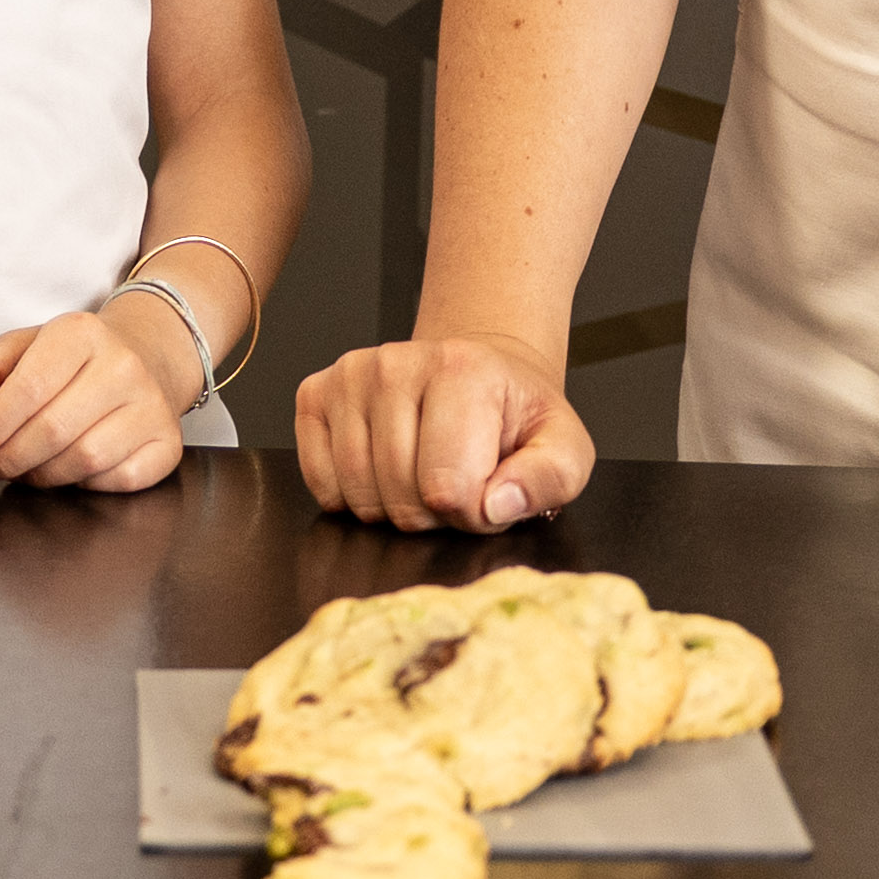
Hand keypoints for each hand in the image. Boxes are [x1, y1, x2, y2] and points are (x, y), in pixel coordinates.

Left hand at [0, 299, 194, 492]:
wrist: (146, 355)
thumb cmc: (74, 358)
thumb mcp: (24, 347)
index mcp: (81, 333)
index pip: (28, 388)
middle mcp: (123, 366)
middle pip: (53, 430)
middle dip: (8, 458)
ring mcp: (151, 405)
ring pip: (84, 460)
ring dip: (41, 476)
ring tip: (21, 469)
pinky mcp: (167, 442)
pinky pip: (118, 480)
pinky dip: (85, 485)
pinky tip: (68, 470)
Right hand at [292, 331, 590, 531]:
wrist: (476, 372)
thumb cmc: (514, 417)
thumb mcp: (562, 447)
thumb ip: (547, 479)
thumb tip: (496, 504)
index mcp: (462, 369)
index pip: (449, 488)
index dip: (473, 514)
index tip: (488, 493)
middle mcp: (396, 363)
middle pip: (401, 496)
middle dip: (433, 514)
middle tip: (456, 486)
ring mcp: (350, 376)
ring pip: (359, 494)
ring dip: (392, 509)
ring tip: (422, 478)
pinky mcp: (315, 393)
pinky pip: (319, 481)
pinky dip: (348, 498)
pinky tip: (381, 473)